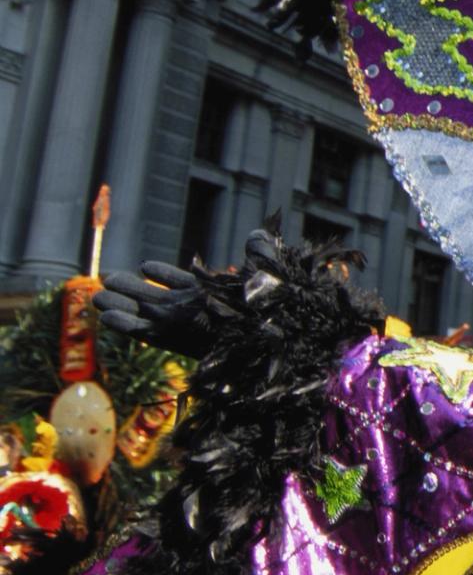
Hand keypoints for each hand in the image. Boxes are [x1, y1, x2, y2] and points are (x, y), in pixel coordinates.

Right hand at [93, 231, 281, 358]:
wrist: (272, 333)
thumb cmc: (271, 306)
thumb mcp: (266, 274)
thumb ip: (260, 252)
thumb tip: (256, 236)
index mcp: (211, 295)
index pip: (182, 282)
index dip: (164, 274)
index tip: (145, 266)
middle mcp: (192, 309)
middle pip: (154, 296)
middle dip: (130, 288)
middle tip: (107, 279)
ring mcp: (180, 323)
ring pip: (142, 311)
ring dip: (120, 303)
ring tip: (99, 296)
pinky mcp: (172, 338)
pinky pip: (142, 330)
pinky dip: (124, 323)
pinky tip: (106, 316)